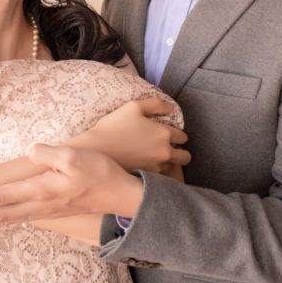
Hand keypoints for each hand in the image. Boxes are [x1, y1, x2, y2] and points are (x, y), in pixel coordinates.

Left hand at [0, 143, 143, 234]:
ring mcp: (44, 211)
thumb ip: (48, 153)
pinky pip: (17, 219)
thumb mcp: (74, 155)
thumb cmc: (99, 172)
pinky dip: (0, 222)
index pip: (0, 196)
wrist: (120, 194)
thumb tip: (29, 152)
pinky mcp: (50, 211)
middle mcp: (38, 205)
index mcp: (40, 190)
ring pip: (6, 220)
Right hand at [74, 98, 189, 173]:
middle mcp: (165, 152)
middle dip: (180, 151)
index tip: (169, 134)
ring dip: (170, 163)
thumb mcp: (133, 106)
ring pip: (174, 168)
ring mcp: (156, 167)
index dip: (177, 134)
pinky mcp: (147, 177)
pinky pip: (161, 177)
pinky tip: (148, 165)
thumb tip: (170, 108)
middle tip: (168, 148)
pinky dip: (159, 172)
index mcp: (164, 133)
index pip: (183, 136)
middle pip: (185, 156)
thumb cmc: (113, 126)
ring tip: (157, 157)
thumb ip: (156, 104)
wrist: (96, 151)